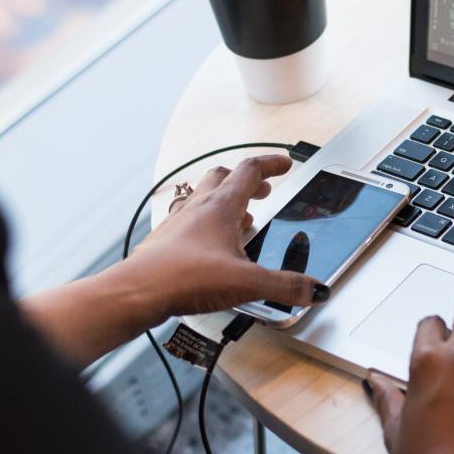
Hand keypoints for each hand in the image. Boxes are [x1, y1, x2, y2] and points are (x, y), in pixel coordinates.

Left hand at [126, 154, 328, 321]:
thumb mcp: (247, 283)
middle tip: (262, 190)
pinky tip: (211, 245)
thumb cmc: (186, 276)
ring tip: (241, 219)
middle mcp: (198, 207)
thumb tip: (313, 289)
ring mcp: (179, 221)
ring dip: (225, 201)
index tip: (284, 163)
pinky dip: (205, 223)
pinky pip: (189, 220)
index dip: (271, 164)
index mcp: (221, 205)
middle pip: (224, 177)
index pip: (250, 170)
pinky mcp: (166, 240)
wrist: (139, 290)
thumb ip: (285, 286)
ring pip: (204, 197)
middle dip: (247, 181)